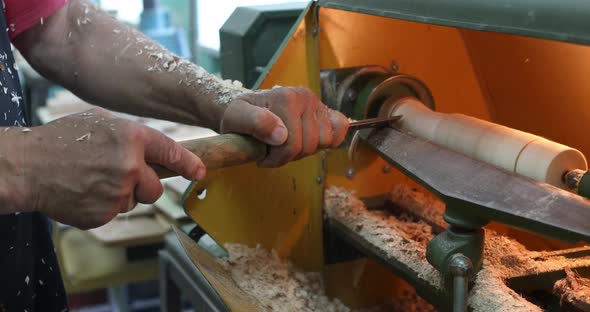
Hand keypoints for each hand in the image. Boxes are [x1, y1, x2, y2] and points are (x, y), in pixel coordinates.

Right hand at [22, 108, 203, 228]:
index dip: (189, 164)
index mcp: (133, 138)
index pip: (172, 153)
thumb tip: (156, 152)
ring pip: (134, 201)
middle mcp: (131, 166)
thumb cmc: (62, 140)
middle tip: (117, 176)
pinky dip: (103, 206)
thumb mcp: (102, 123)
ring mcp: (118, 193)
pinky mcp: (104, 214)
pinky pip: (114, 213)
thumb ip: (133, 137)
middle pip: (156, 188)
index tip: (200, 172)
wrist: (27, 166)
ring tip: (92, 180)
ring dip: (120, 195)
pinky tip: (84, 192)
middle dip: (143, 186)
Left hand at [220, 87, 348, 166]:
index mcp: (286, 98)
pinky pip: (340, 128)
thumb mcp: (236, 118)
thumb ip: (255, 123)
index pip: (292, 144)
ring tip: (287, 145)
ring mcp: (317, 104)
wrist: (245, 109)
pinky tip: (309, 140)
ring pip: (325, 142)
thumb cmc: (239, 116)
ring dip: (305, 151)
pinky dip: (328, 140)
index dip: (276, 159)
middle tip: (273, 151)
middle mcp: (305, 97)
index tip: (262, 156)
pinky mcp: (325, 111)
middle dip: (290, 156)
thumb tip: (281, 135)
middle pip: (310, 145)